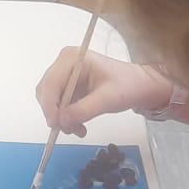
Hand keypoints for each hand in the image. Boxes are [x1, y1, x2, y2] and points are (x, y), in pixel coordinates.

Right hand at [35, 49, 170, 136]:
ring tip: (78, 129)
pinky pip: (60, 104)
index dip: (50, 105)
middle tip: (68, 129)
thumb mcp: (107, 99)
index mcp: (73, 58)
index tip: (55, 124)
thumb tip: (61, 122)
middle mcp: (65, 63)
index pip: (52, 82)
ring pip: (51, 100)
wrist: (141, 86)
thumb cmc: (128, 86)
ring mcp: (66, 74)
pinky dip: (66, 117)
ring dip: (61, 117)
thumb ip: (83, 110)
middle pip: (47, 91)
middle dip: (56, 113)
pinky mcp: (70, 85)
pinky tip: (78, 125)